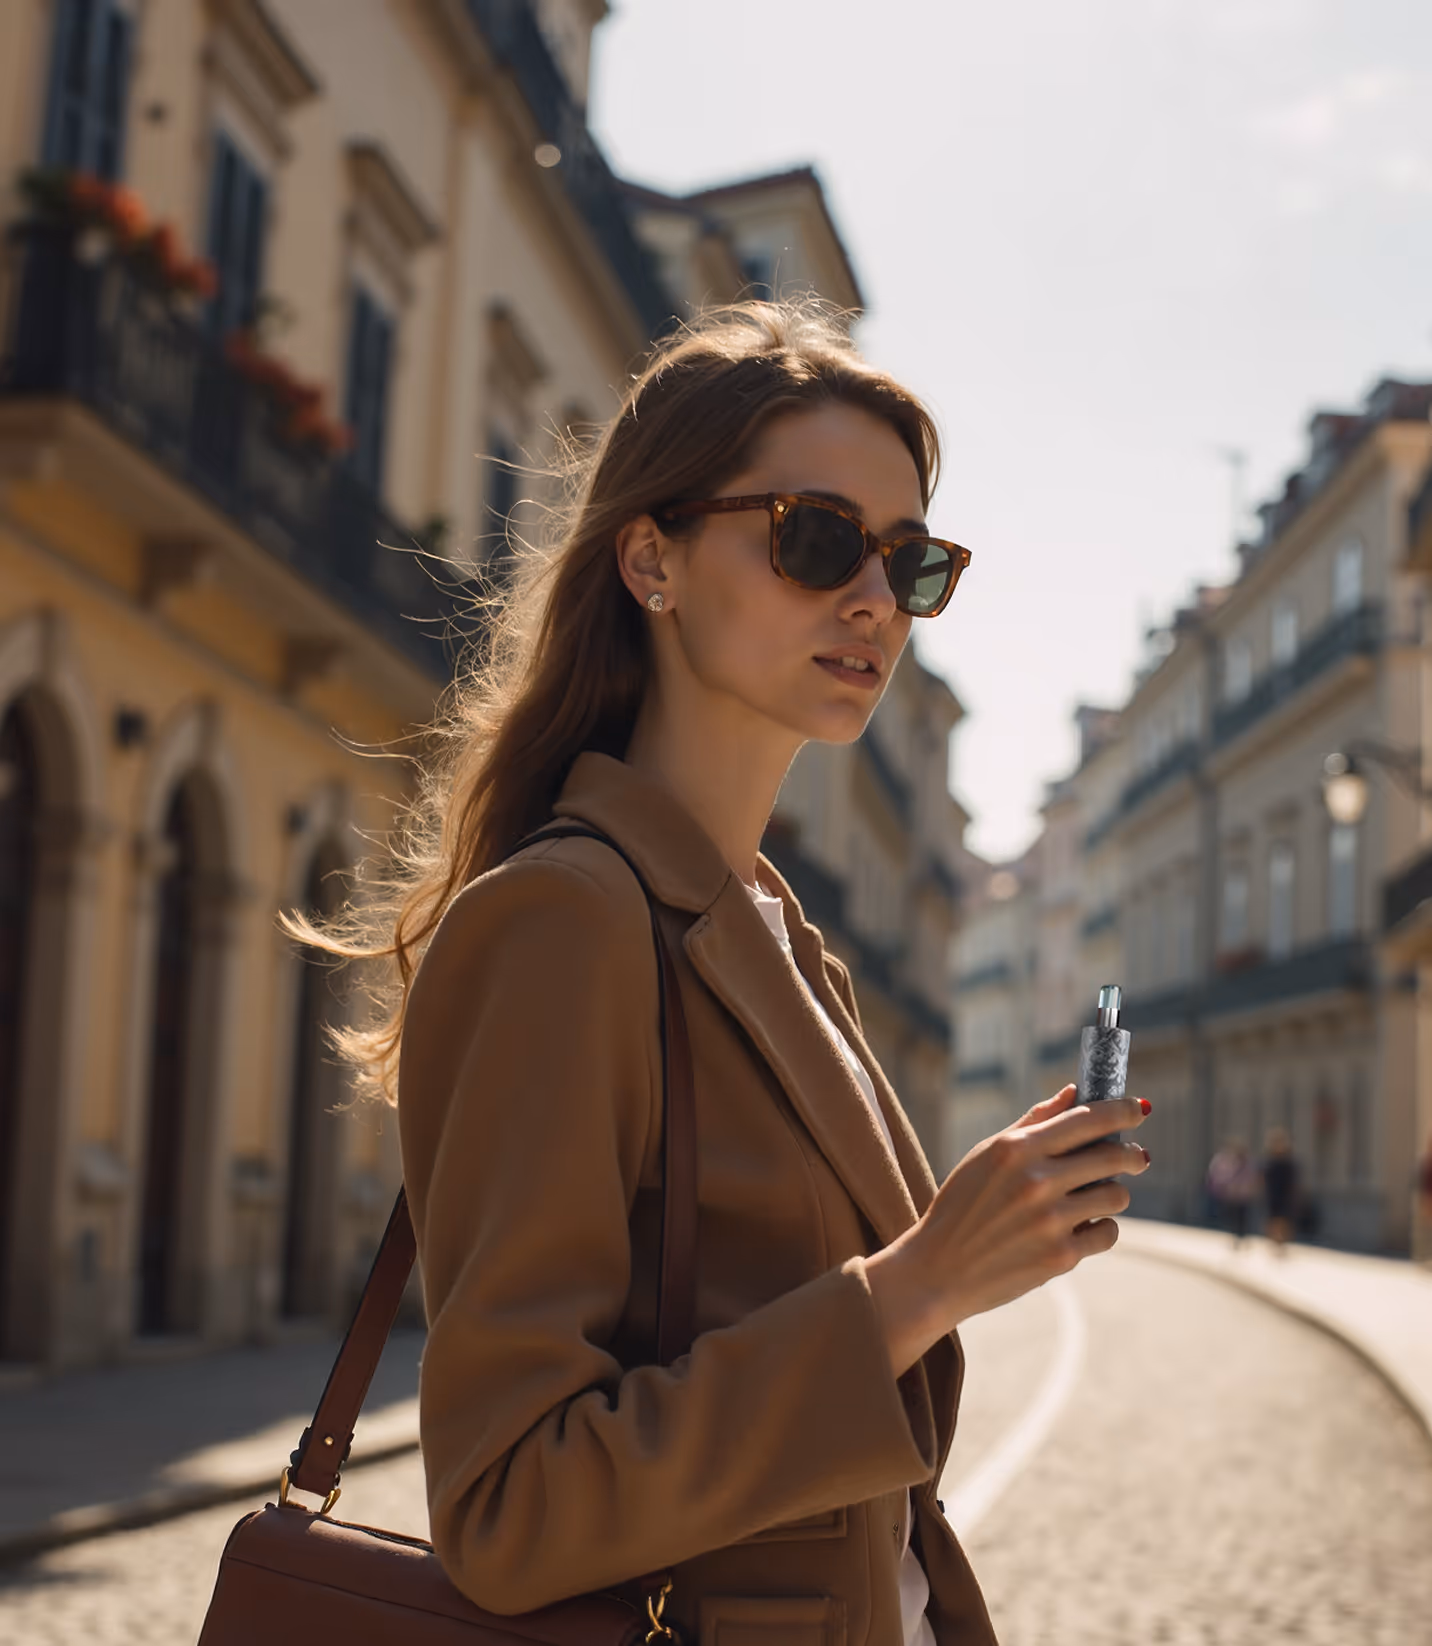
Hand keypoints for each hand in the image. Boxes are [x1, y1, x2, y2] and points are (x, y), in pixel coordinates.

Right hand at [866, 1085, 1149, 1377]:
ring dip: (1114, 1193)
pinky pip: (1107, 1233)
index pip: (1086, 1118)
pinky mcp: (1060, 1256)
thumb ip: (1032, 1122)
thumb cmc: (962, 1206)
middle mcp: (1036, 1180)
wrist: (938, 1270)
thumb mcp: (986, 1154)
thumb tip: (1073, 1092)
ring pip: (1116, 1195)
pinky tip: (1084, 1227)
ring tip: (1098, 1196)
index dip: (1121, 1110)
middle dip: (1133, 1154)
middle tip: (1138, 1157)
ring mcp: (1050, 1220)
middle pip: (1113, 1155)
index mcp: (1016, 1148)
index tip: (1137, 1109)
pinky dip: (1102, 1228)